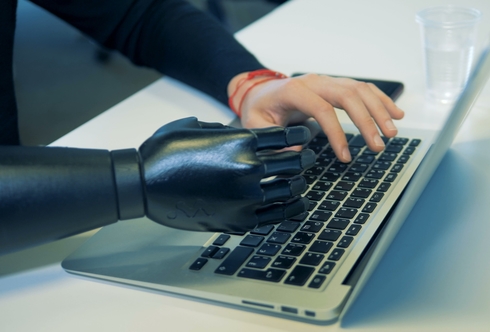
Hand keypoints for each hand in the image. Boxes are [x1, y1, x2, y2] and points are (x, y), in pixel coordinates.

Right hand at [138, 117, 314, 231]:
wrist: (141, 186)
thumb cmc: (165, 154)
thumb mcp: (197, 127)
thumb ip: (227, 129)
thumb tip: (244, 135)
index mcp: (240, 141)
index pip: (288, 137)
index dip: (301, 135)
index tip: (305, 136)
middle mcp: (248, 169)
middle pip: (296, 163)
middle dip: (305, 158)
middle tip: (308, 157)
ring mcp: (246, 198)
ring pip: (291, 189)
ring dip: (299, 183)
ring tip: (299, 180)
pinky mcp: (240, 221)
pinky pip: (279, 214)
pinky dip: (292, 207)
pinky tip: (295, 202)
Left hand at [228, 73, 404, 161]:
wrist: (260, 91)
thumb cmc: (260, 109)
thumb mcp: (256, 126)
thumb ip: (274, 141)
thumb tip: (297, 152)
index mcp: (294, 90)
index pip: (322, 109)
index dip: (337, 133)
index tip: (345, 157)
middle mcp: (315, 81)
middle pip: (348, 95)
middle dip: (367, 121)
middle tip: (378, 146)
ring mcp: (328, 81)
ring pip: (360, 90)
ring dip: (379, 110)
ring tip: (392, 133)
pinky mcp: (336, 85)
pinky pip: (364, 89)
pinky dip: (382, 100)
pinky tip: (396, 114)